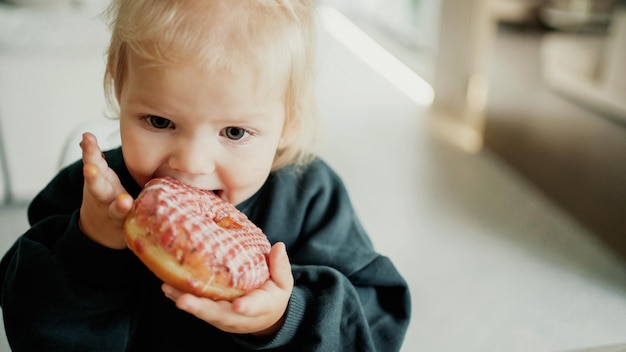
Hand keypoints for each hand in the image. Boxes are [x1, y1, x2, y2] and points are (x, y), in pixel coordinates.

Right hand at [79, 132, 133, 248]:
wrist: (100, 230)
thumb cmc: (104, 195)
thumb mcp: (97, 176)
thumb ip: (93, 158)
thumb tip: (86, 137)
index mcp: (99, 181)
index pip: (93, 162)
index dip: (90, 151)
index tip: (87, 137)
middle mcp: (103, 197)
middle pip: (96, 187)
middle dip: (92, 177)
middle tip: (90, 168)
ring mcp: (113, 213)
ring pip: (116, 210)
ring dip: (119, 206)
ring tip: (124, 201)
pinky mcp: (125, 227)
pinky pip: (133, 225)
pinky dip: (134, 227)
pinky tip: (141, 226)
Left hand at [163, 242, 293, 335]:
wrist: (266, 318)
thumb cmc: (274, 296)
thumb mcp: (284, 283)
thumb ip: (280, 266)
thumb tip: (279, 246)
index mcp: (261, 307)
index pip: (253, 308)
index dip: (246, 307)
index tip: (239, 306)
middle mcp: (239, 317)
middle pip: (219, 315)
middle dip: (201, 309)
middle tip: (184, 301)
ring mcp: (223, 318)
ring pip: (203, 313)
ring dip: (185, 302)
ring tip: (168, 289)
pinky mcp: (212, 315)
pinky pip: (197, 308)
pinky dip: (181, 299)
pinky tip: (168, 289)